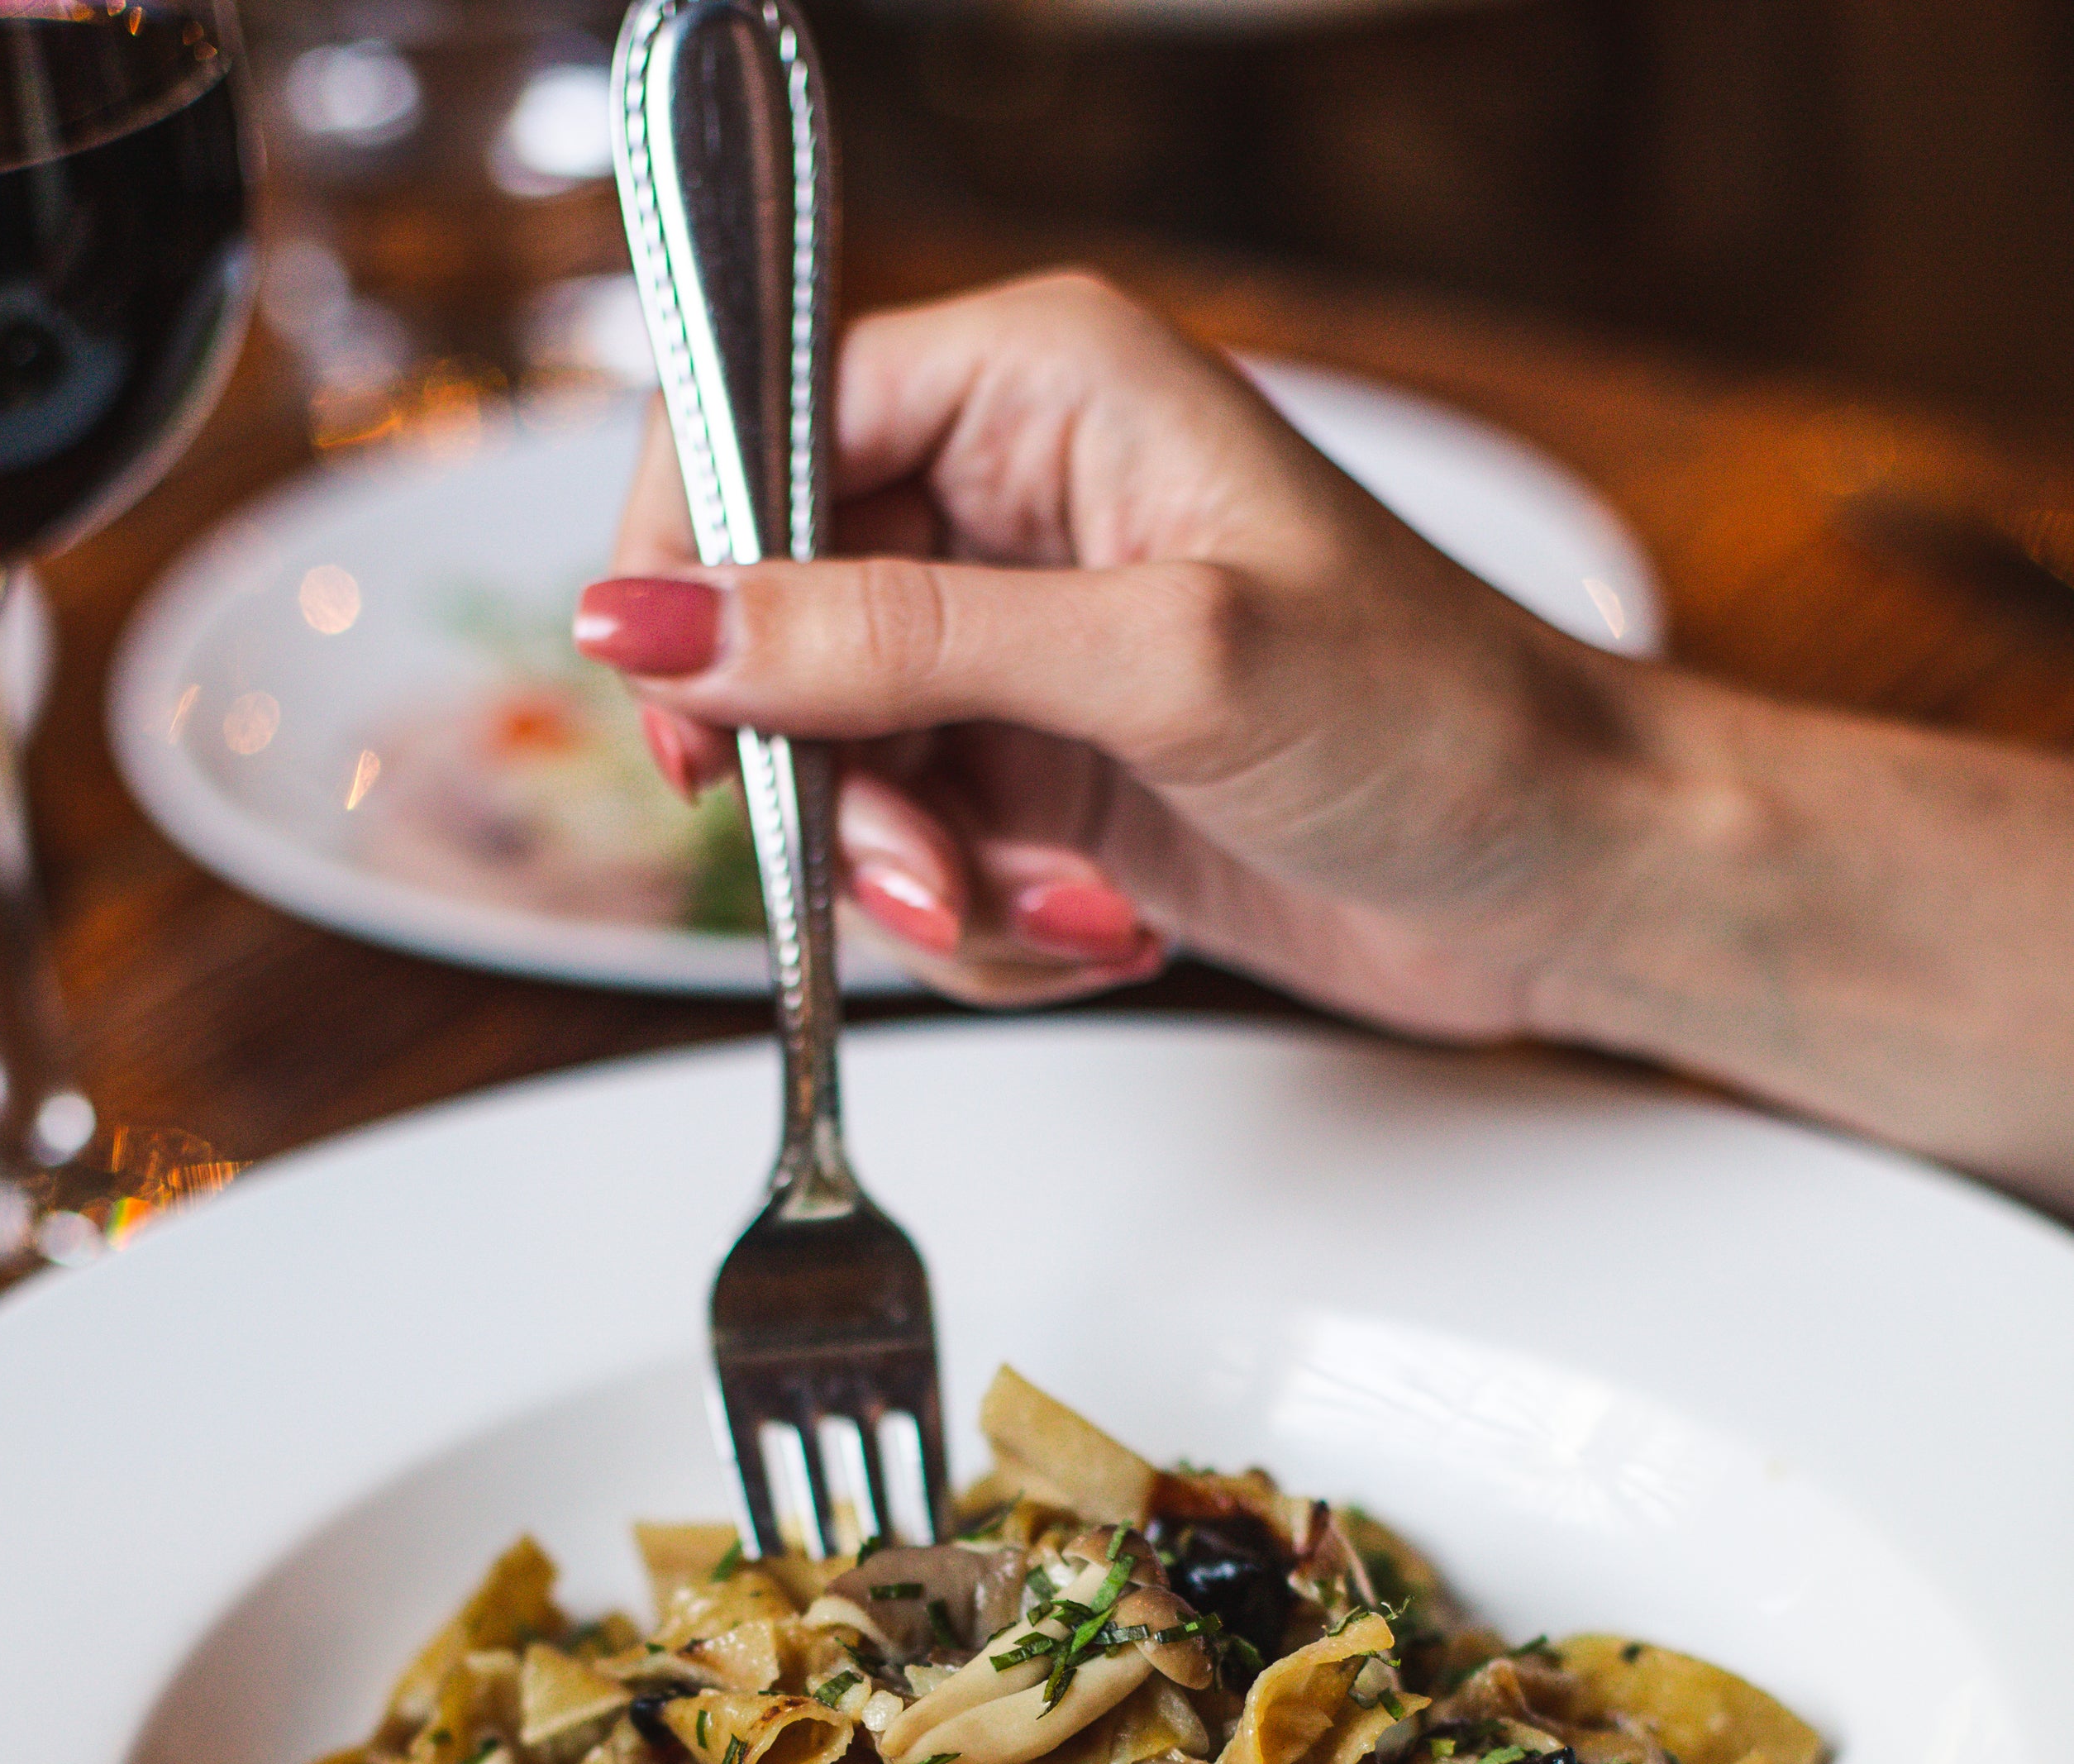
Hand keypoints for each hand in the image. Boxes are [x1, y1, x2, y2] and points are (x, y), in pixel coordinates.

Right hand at [575, 271, 1651, 1022]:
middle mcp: (1012, 501)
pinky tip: (1100, 922)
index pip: (766, 418)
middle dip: (834, 779)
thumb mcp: (1154, 662)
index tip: (684, 718)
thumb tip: (658, 623)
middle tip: (920, 868)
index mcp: (1038, 384)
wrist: (1562, 877)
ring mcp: (1025, 649)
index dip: (696, 568)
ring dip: (919, 877)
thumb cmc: (1435, 719)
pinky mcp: (1044, 775)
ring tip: (1055, 905)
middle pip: (782, 623)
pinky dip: (982, 923)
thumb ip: (891, 639)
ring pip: (842, 768)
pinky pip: (917, 859)